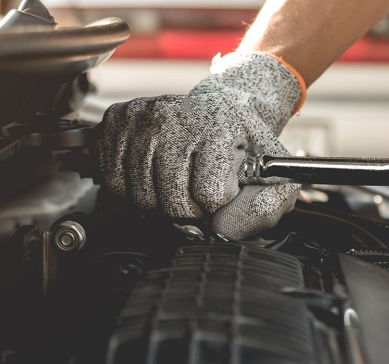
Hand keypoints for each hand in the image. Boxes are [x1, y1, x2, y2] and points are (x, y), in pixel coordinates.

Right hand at [96, 51, 303, 239]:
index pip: (209, 196)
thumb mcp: (275, 175)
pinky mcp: (117, 121)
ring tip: (177, 183)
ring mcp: (142, 117)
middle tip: (198, 192)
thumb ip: (263, 209)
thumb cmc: (245, 146)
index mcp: (217, 126)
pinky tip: (152, 176)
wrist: (222, 107)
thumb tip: (220, 230)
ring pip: (140, 198)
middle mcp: (175, 116)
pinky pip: (114, 183)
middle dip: (188, 211)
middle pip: (172, 203)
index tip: (222, 190)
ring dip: (159, 204)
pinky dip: (132, 190)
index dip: (217, 205)